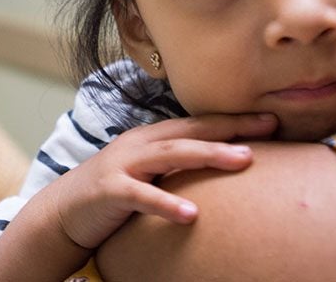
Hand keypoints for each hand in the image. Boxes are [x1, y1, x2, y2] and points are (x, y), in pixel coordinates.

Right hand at [46, 113, 277, 249]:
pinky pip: (142, 197)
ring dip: (209, 154)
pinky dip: (167, 203)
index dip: (234, 121)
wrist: (62, 212)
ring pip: (173, 154)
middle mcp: (140, 144)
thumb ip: (177, 168)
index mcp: (151, 139)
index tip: (273, 121)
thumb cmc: (112, 195)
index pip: (199, 125)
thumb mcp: (148, 175)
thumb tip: (221, 168)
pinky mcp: (110, 191)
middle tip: (271, 126)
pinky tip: (191, 215)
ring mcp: (124, 165)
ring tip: (243, 160)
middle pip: (191, 131)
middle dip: (232, 128)